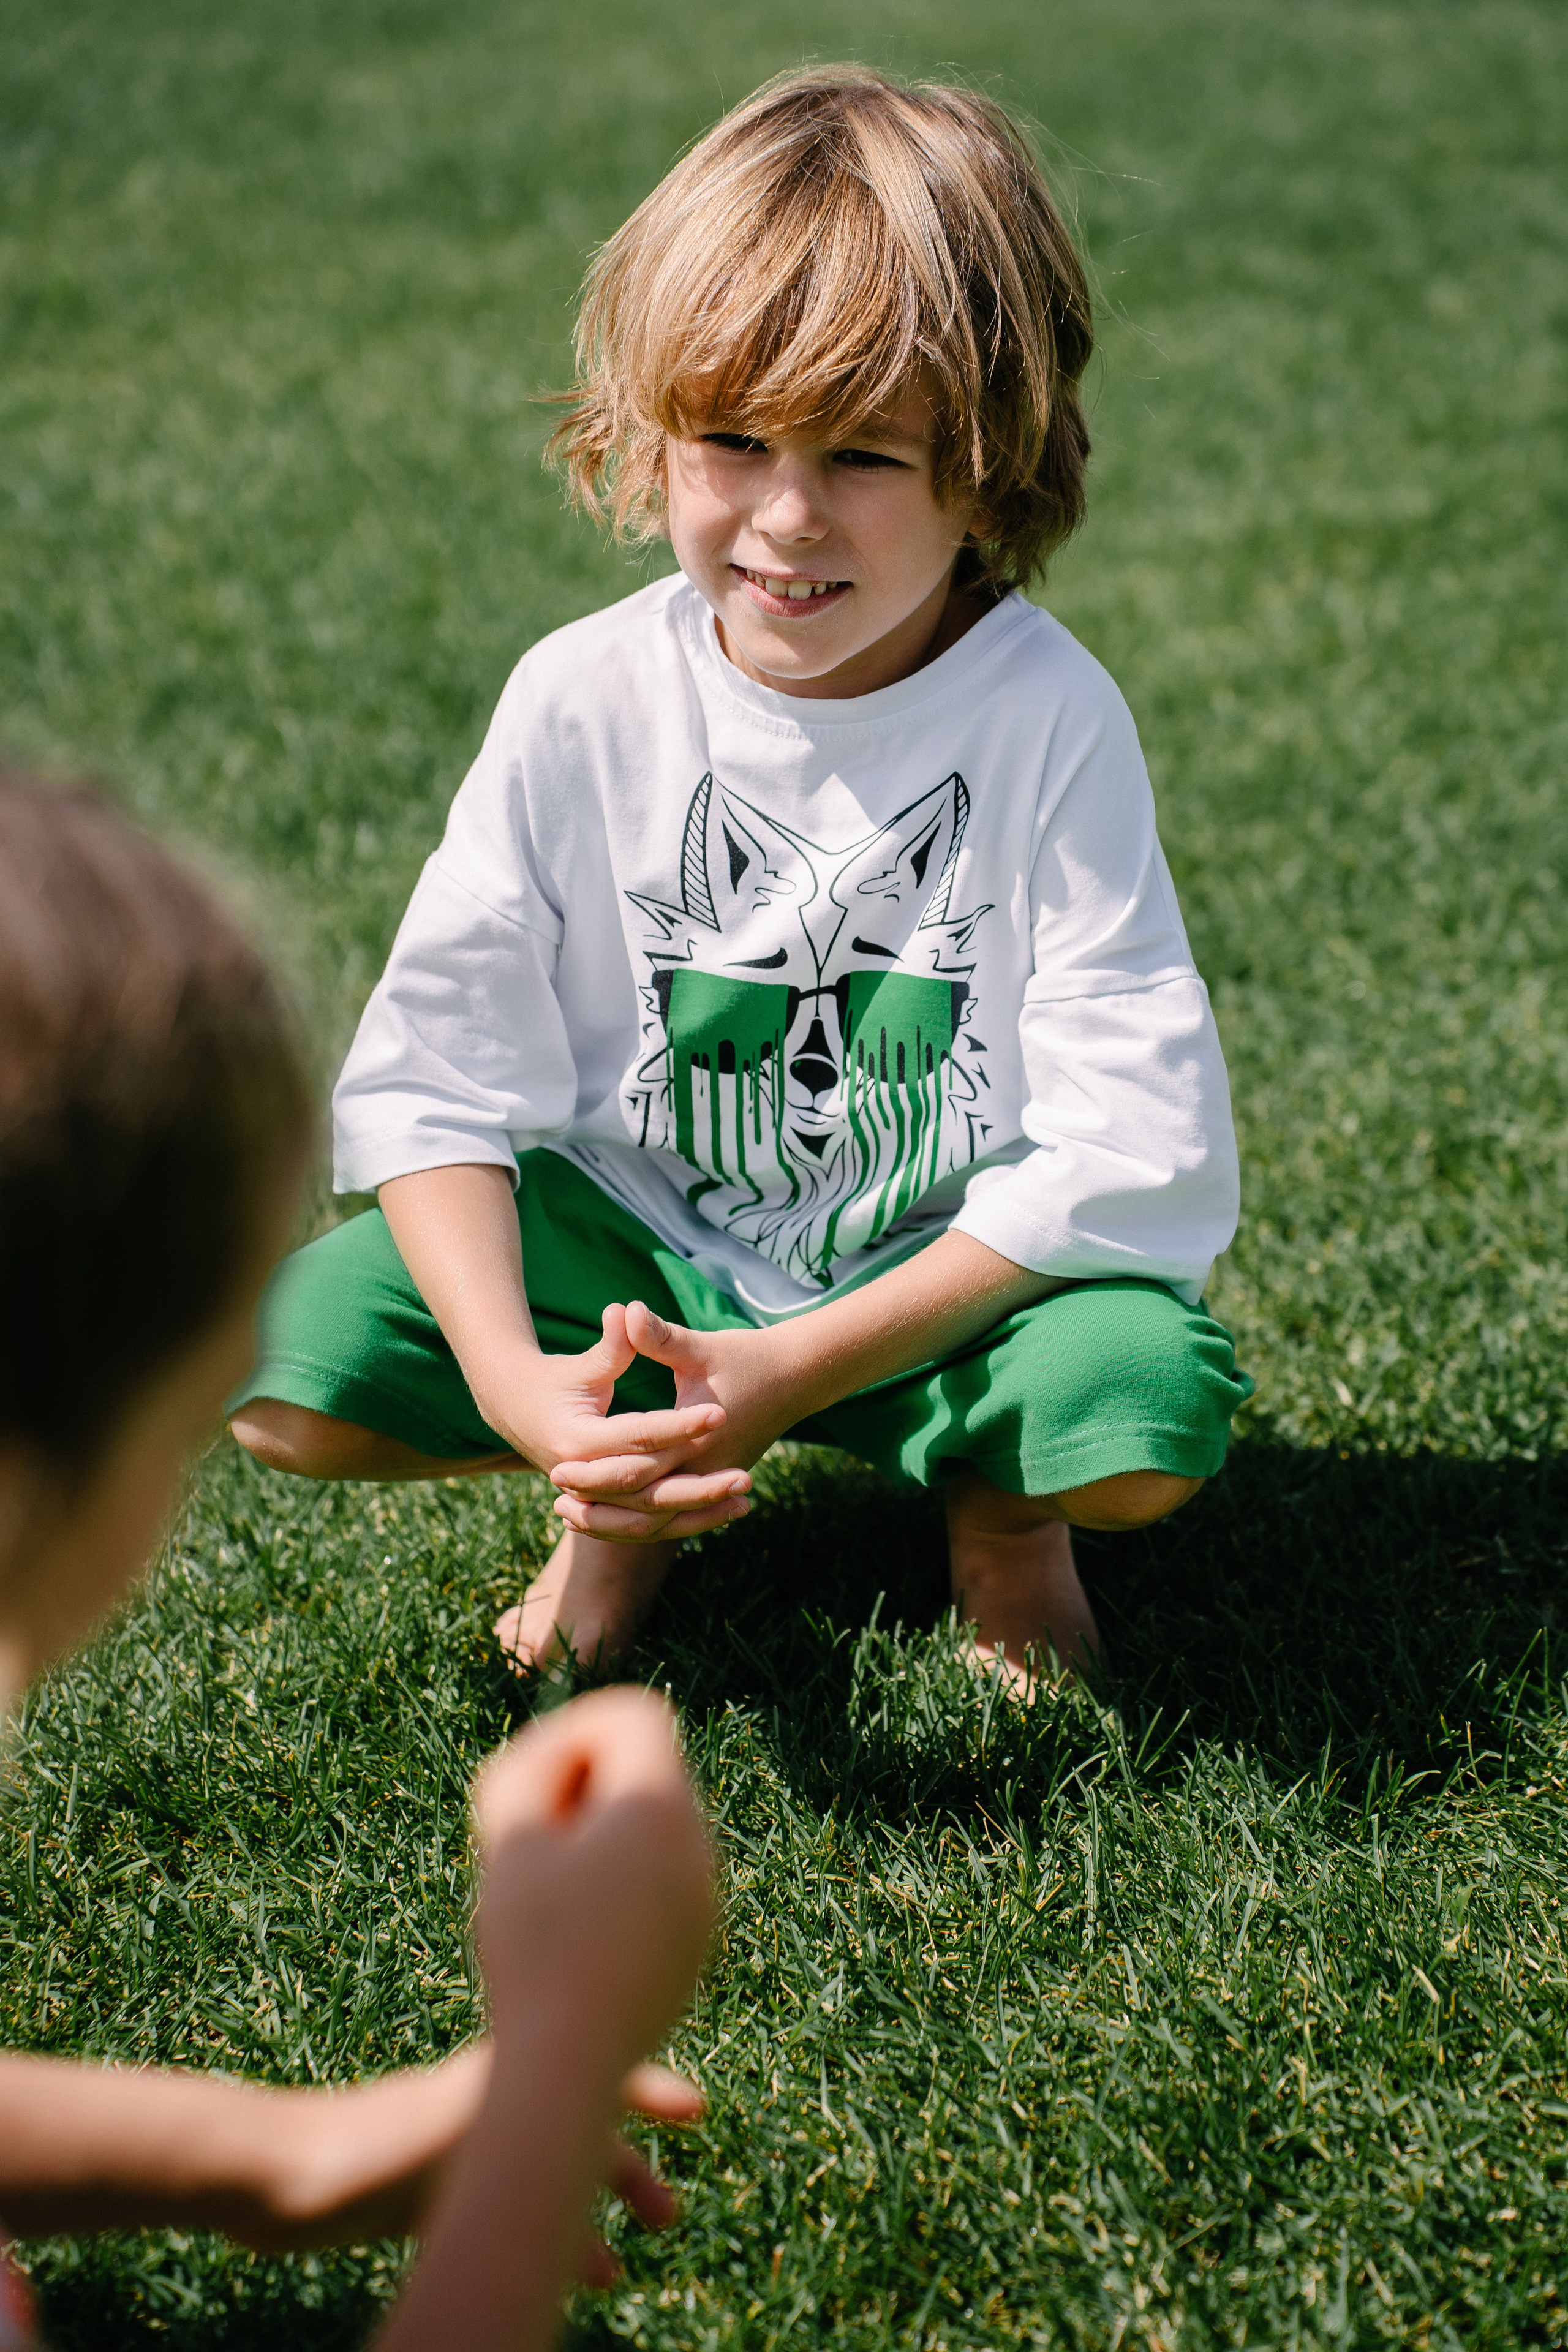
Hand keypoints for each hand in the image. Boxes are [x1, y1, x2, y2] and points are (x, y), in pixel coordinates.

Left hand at [246, 2051, 701, 2261]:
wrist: (274, 2176)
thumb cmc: (364, 2144)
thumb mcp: (456, 2125)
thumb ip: (511, 2121)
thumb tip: (585, 2136)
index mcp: (499, 2083)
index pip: (587, 2073)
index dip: (645, 2090)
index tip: (696, 2113)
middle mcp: (485, 2113)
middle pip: (569, 2136)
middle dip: (623, 2171)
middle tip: (670, 2216)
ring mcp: (454, 2159)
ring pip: (535, 2190)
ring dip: (580, 2222)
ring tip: (620, 2268)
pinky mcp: (422, 2203)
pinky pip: (495, 2226)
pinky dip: (527, 2250)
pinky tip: (537, 2283)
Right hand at [470, 1305, 750, 1540]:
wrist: (516, 1411)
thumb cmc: (556, 1380)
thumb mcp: (584, 1364)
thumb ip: (612, 1346)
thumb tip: (629, 1310)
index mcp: (574, 1441)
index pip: (636, 1437)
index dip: (678, 1425)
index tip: (720, 1413)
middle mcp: (581, 1478)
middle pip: (645, 1490)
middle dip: (697, 1487)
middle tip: (745, 1477)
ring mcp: (590, 1499)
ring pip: (649, 1518)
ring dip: (697, 1513)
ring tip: (745, 1501)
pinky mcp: (604, 1507)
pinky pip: (648, 1523)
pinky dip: (684, 1521)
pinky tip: (724, 1514)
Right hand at [470, 1687, 714, 2066]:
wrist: (567, 2067)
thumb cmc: (531, 1946)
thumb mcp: (510, 1837)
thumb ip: (531, 1768)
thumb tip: (561, 1751)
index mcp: (661, 1806)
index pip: (633, 1714)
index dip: (574, 1728)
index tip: (530, 1778)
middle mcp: (698, 1846)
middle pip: (646, 1768)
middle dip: (583, 1782)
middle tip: (527, 1831)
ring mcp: (703, 1899)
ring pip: (651, 1828)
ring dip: (597, 1834)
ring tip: (541, 1885)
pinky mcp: (693, 1945)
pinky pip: (658, 1881)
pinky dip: (615, 1881)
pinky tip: (569, 1929)